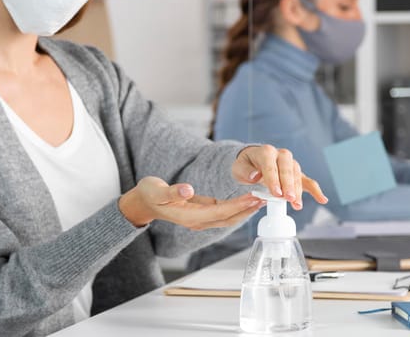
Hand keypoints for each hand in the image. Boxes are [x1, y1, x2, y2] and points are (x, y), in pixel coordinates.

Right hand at [119, 176, 265, 228]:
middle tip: (265, 198)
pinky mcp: (202, 213)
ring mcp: (200, 219)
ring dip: (245, 210)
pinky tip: (247, 199)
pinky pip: (223, 213)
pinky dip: (237, 207)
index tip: (253, 197)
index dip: (237, 205)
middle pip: (228, 218)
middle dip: (247, 209)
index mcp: (189, 216)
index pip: (219, 212)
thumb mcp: (156, 190)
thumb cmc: (150, 195)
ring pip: (228, 218)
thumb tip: (188, 189)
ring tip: (260, 199)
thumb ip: (172, 191)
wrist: (144, 202)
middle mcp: (198, 221)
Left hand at [233, 145, 328, 209]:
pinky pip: (307, 180)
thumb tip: (254, 176)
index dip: (274, 179)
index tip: (276, 193)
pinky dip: (315, 190)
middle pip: (287, 169)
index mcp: (266, 152)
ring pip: (297, 176)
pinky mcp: (296, 173)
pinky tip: (322, 199)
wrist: (252, 162)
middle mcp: (281, 155)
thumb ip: (245, 171)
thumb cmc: (245, 165)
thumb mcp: (238, 167)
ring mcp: (290, 164)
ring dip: (298, 191)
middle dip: (289, 185)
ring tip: (297, 205)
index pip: (270, 165)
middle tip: (289, 198)